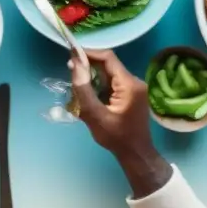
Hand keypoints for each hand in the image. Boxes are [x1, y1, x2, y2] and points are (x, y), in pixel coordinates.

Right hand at [72, 50, 171, 197]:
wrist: (136, 155)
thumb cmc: (116, 137)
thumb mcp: (95, 114)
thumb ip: (83, 89)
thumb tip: (74, 64)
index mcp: (129, 84)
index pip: (107, 58)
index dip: (88, 53)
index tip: (71, 56)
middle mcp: (134, 81)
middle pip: (108, 65)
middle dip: (88, 66)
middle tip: (70, 73)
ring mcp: (134, 88)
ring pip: (108, 73)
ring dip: (92, 77)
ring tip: (76, 86)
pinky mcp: (131, 94)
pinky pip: (111, 82)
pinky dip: (98, 85)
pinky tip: (88, 95)